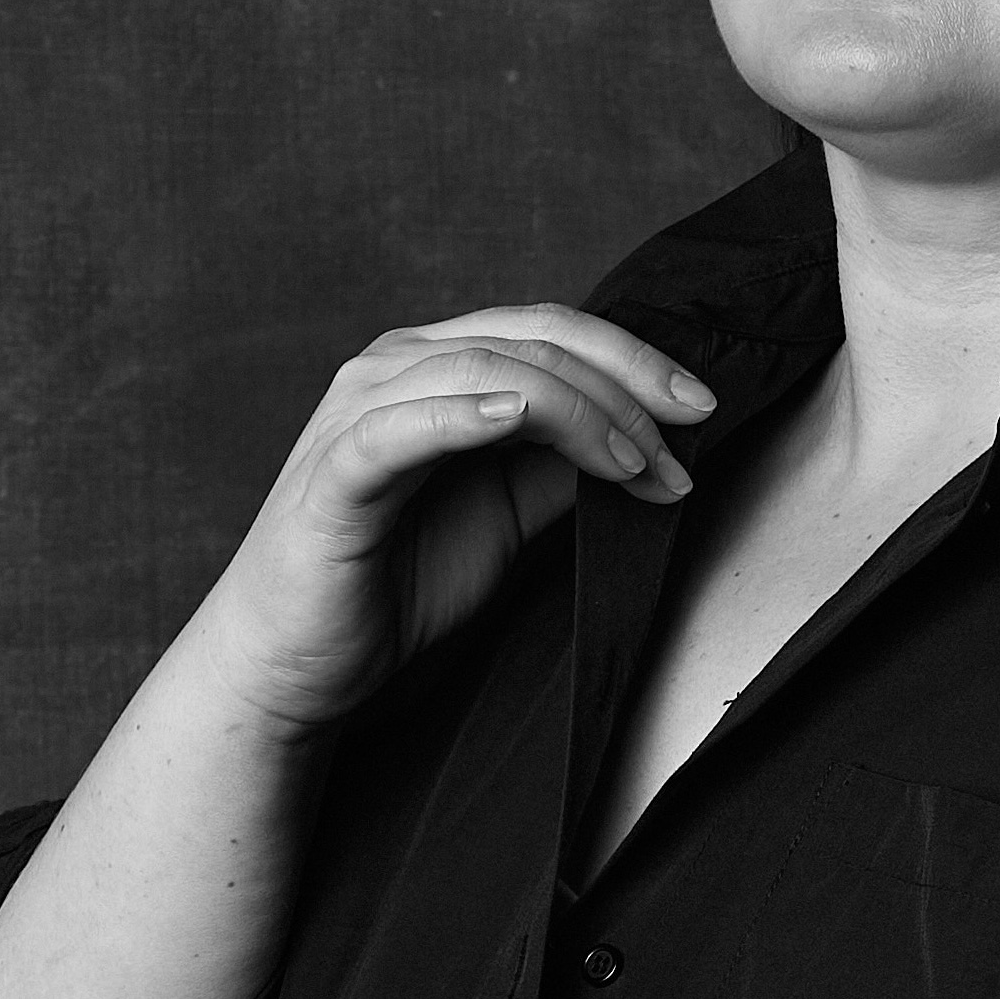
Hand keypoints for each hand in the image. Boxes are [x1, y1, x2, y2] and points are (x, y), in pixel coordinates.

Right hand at [188, 305, 715, 734]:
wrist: (298, 665)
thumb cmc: (395, 586)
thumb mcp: (507, 517)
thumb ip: (561, 468)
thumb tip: (648, 443)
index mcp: (438, 367)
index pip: (550, 332)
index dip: (634, 363)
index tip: (701, 411)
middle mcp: (395, 368)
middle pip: (530, 338)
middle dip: (624, 384)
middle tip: (688, 433)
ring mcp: (358, 411)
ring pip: (484, 368)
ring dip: (577, 410)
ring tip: (633, 462)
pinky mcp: (334, 471)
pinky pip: (402, 426)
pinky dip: (467, 414)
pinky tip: (521, 418)